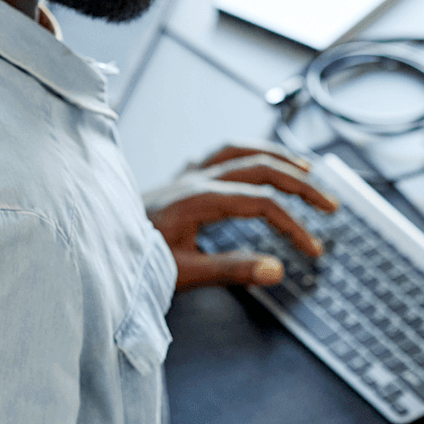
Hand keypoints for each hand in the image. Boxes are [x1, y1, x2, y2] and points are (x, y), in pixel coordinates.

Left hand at [145, 142, 339, 290]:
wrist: (92, 245)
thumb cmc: (132, 262)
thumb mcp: (182, 273)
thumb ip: (231, 271)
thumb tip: (277, 271)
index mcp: (198, 199)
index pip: (262, 204)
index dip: (294, 225)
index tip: (313, 250)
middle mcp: (194, 178)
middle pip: (261, 168)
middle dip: (301, 184)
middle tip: (330, 205)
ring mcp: (185, 174)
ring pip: (241, 151)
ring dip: (278, 157)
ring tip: (306, 168)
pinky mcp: (179, 178)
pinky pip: (220, 154)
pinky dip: (247, 153)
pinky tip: (257, 161)